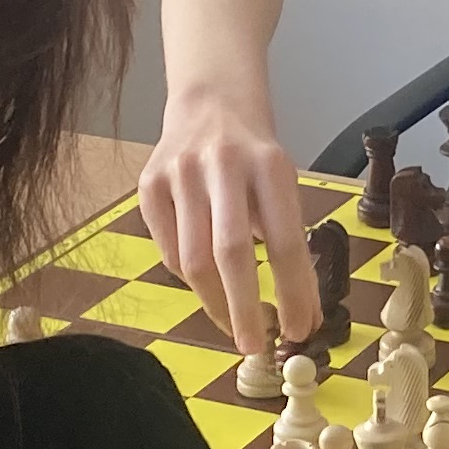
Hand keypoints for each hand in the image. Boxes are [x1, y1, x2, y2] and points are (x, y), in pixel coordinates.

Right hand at [139, 82, 317, 355]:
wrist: (210, 103)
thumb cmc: (254, 156)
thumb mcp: (283, 184)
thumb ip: (288, 240)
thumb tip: (300, 314)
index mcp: (269, 164)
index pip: (284, 240)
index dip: (292, 291)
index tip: (298, 330)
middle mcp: (222, 164)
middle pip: (231, 253)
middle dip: (244, 308)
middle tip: (255, 345)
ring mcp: (180, 173)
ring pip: (192, 259)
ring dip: (215, 303)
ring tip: (233, 326)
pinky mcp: (148, 184)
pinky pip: (169, 250)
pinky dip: (189, 278)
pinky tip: (207, 285)